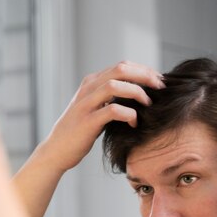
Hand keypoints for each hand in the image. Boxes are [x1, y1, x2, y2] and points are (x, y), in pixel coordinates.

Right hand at [38, 61, 163, 171]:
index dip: (144, 70)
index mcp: (91, 82)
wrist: (56, 151)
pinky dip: (128, 114)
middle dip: (145, 76)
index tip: (159, 82)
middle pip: (121, 69)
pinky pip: (112, 110)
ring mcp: (86, 104)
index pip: (122, 66)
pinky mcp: (87, 121)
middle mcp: (88, 88)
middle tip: (161, 88)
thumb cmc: (80, 131)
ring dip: (137, 92)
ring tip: (149, 105)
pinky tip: (134, 123)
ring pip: (116, 85)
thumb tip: (140, 94)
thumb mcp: (95, 108)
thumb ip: (111, 98)